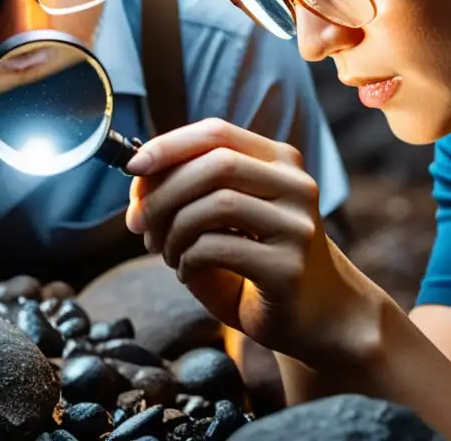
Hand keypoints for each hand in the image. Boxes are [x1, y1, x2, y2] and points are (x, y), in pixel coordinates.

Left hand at [125, 118, 369, 362]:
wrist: (317, 319)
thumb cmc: (256, 263)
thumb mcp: (222, 219)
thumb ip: (187, 192)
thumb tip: (137, 178)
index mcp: (279, 162)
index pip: (217, 133)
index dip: (169, 145)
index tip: (132, 166)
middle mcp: (295, 186)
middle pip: (214, 165)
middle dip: (163, 192)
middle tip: (138, 223)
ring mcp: (297, 226)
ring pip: (214, 205)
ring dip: (173, 230)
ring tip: (166, 252)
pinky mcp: (287, 268)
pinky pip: (217, 248)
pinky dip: (187, 259)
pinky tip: (187, 272)